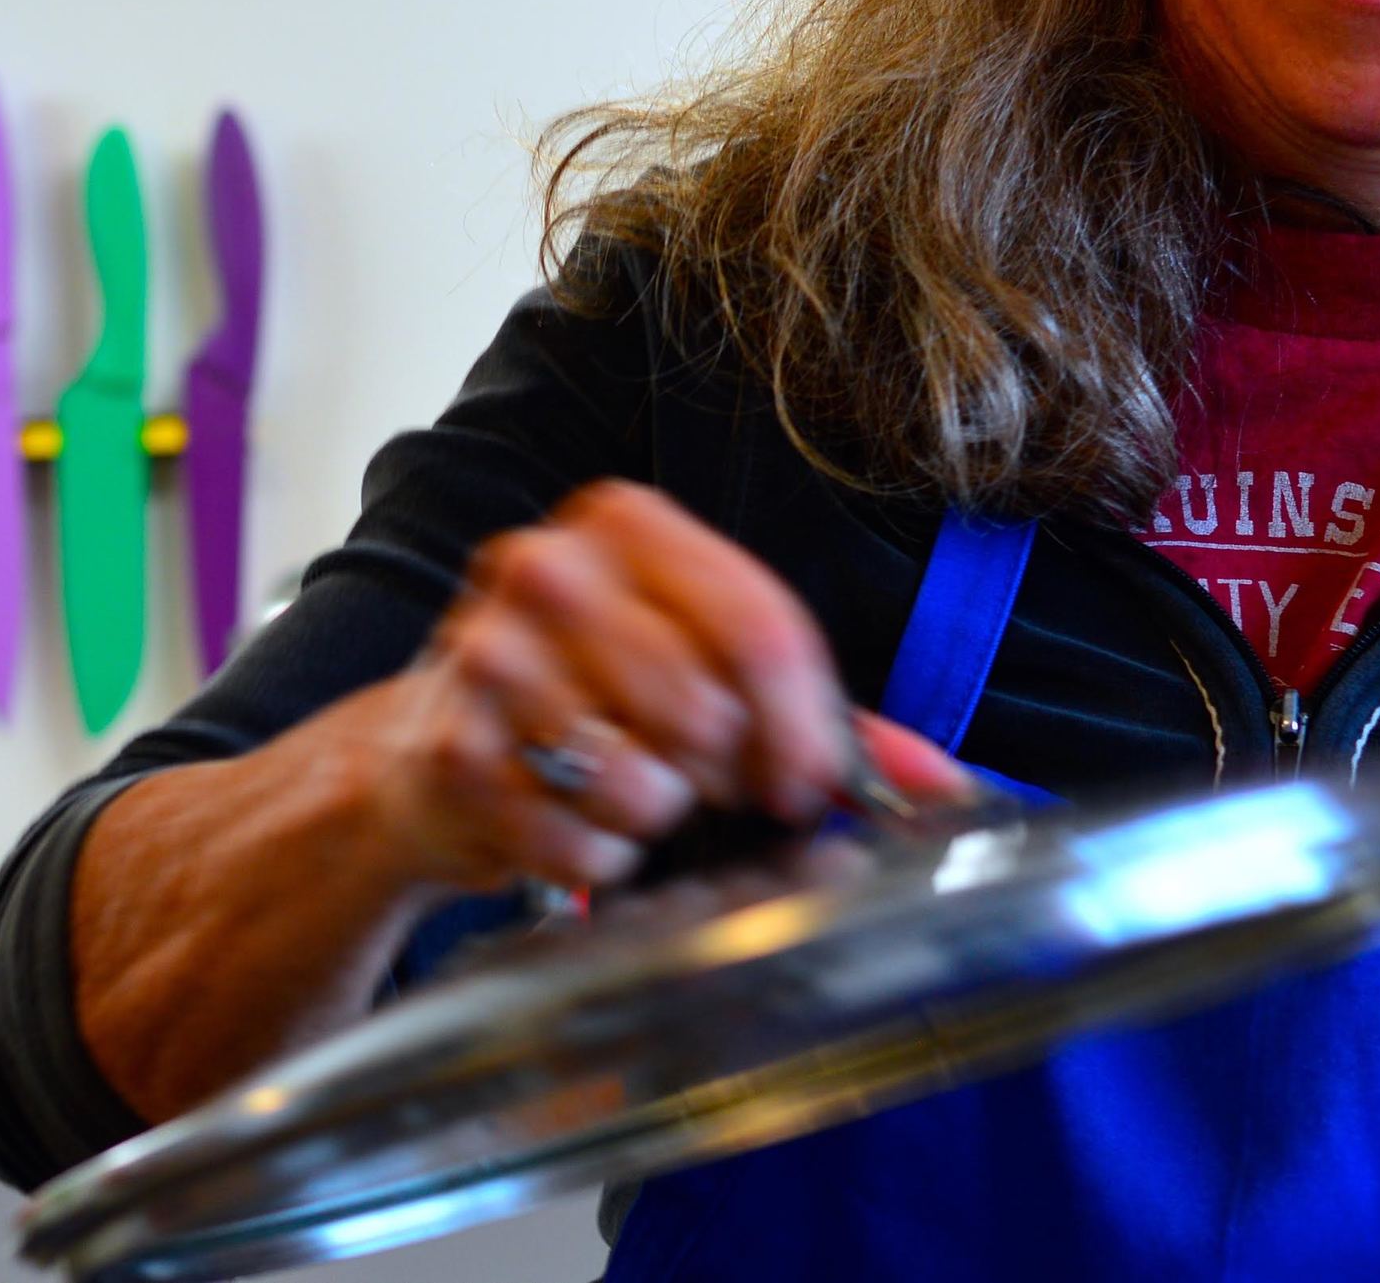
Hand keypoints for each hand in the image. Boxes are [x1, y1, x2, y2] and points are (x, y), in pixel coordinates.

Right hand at [369, 480, 970, 892]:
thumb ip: (832, 723)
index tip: (808, 783)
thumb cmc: (594, 697)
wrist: (434, 743)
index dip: (802, 728)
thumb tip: (945, 789)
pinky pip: (579, 839)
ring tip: (630, 793)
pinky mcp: (454, 746)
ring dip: (654, 815)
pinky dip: (597, 855)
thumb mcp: (709, 675)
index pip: (755, 625)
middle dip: (723, 774)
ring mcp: (488, 653)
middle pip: (704, 710)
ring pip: (642, 782)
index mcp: (625, 524)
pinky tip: (573, 820)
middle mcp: (547, 568)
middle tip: (701, 780)